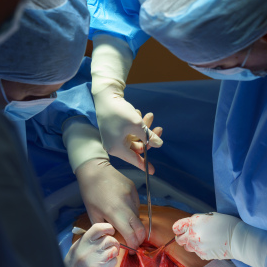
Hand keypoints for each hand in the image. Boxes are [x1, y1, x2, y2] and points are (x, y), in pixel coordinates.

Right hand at [64, 223, 119, 266]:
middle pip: (109, 239)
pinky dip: (112, 263)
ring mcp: (96, 260)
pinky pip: (114, 262)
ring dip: (113, 253)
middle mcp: (88, 250)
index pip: (98, 228)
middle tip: (111, 248)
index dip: (108, 228)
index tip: (110, 232)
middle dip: (114, 243)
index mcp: (81, 243)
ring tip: (106, 259)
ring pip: (114, 250)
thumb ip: (87, 243)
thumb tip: (103, 235)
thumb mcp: (75, 252)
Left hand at [76, 159, 144, 250]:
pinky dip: (132, 211)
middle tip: (134, 241)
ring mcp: (132, 195)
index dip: (134, 244)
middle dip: (139, 238)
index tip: (132, 249)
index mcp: (114, 212)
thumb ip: (104, 228)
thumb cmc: (90, 193)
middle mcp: (126, 204)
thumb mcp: (93, 213)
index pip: (131, 234)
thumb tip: (113, 238)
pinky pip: (137, 205)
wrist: (95, 170)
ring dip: (134, 223)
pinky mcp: (134, 189)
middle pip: (140, 227)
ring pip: (138, 216)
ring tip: (123, 220)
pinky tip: (123, 207)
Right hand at [92, 34, 162, 169]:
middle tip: (160, 129)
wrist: (106, 95)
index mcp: (117, 148)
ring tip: (151, 115)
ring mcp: (114, 137)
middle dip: (148, 137)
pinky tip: (138, 112)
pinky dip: (136, 124)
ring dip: (144, 127)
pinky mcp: (115, 129)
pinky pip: (129, 132)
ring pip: (135, 137)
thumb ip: (149, 137)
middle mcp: (114, 145)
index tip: (153, 171)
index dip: (145, 164)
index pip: (134, 159)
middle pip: (137, 146)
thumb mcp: (137, 125)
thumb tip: (159, 144)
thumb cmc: (120, 112)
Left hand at [173, 213, 266, 266]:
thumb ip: (197, 221)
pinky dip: (200, 250)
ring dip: (191, 244)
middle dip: (183, 237)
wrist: (237, 238)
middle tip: (191, 236)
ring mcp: (197, 247)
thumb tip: (191, 226)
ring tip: (200, 241)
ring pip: (187, 247)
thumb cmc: (227, 224)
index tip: (182, 229)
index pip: (176, 227)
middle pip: (179, 239)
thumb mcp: (210, 216)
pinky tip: (208, 246)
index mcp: (193, 222)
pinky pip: (196, 253)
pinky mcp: (202, 255)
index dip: (179, 228)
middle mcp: (192, 235)